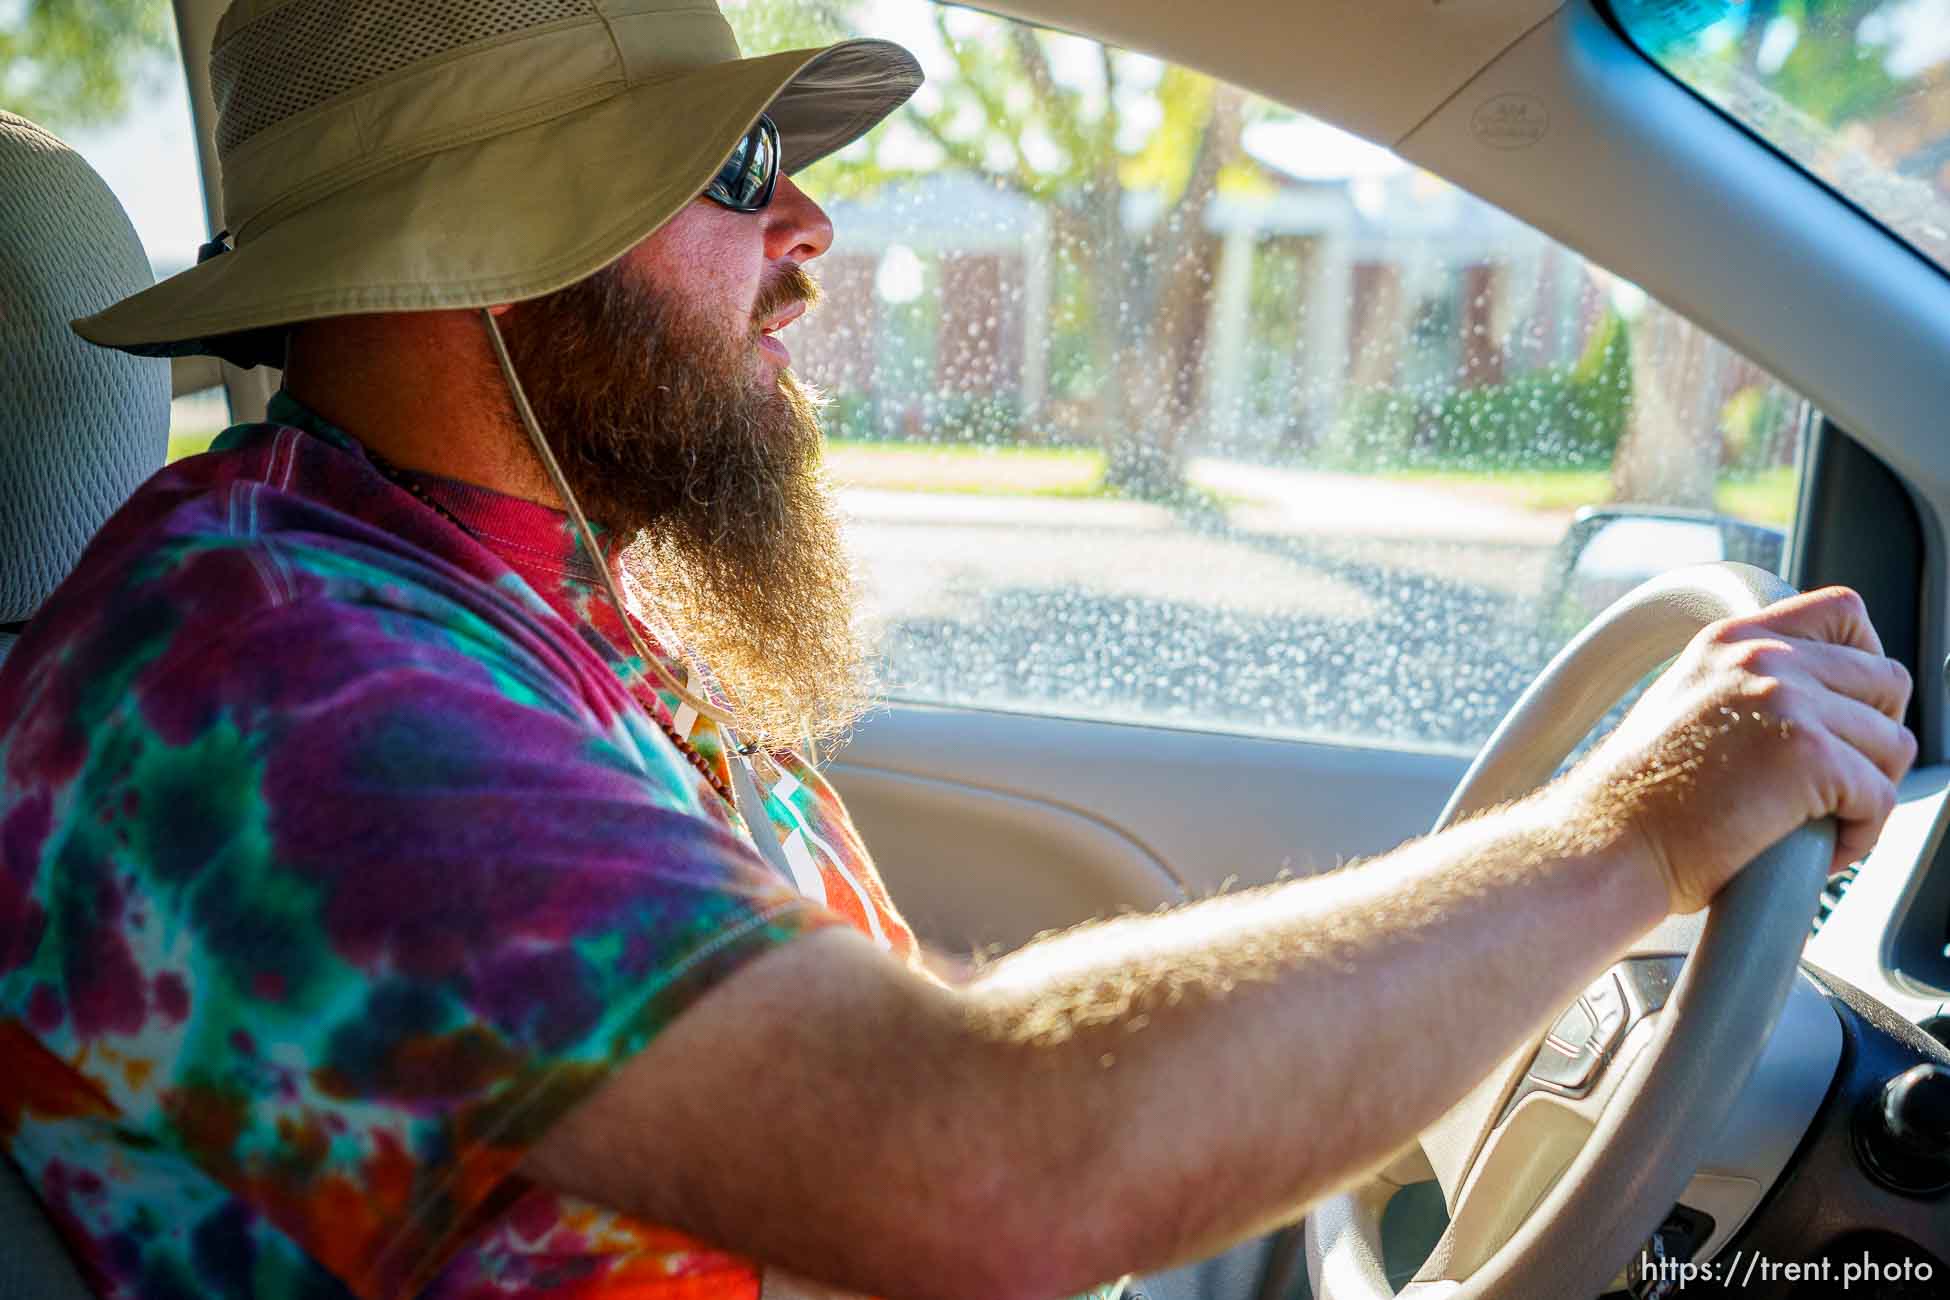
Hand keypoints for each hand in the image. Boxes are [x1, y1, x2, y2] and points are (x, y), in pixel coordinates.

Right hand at [1569, 586, 1915, 913]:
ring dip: (1868, 792)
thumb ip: (1748, 687)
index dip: (1866, 661)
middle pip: (1887, 681)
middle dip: (1874, 738)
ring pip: (1894, 745)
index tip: (1851, 709)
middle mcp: (1764, 658)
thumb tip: (1820, 708)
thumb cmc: (1638, 801)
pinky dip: (1860, 835)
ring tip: (1822, 823)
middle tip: (1838, 783)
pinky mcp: (1810, 757)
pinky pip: (1882, 798)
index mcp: (1732, 640)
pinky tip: (1818, 849)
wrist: (1606, 843)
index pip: (1843, 612)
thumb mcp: (1686, 706)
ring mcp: (1789, 702)